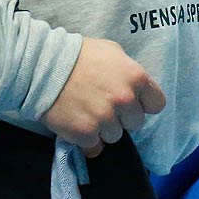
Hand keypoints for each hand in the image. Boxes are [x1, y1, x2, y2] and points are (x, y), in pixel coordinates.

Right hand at [43, 38, 164, 157]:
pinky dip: (86, 139)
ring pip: (115, 136)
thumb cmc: (79, 54)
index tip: (130, 101)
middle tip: (102, 104)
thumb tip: (138, 89)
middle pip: (135, 122)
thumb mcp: (112, 52)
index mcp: (135, 77)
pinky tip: (77, 123)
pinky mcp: (85, 134)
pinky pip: (95, 147)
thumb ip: (128, 71)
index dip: (143, 103)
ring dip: (103, 128)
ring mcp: (105, 119)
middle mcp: (124, 100)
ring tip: (86, 112)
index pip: (156, 104)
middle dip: (122, 116)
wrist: (42, 65)